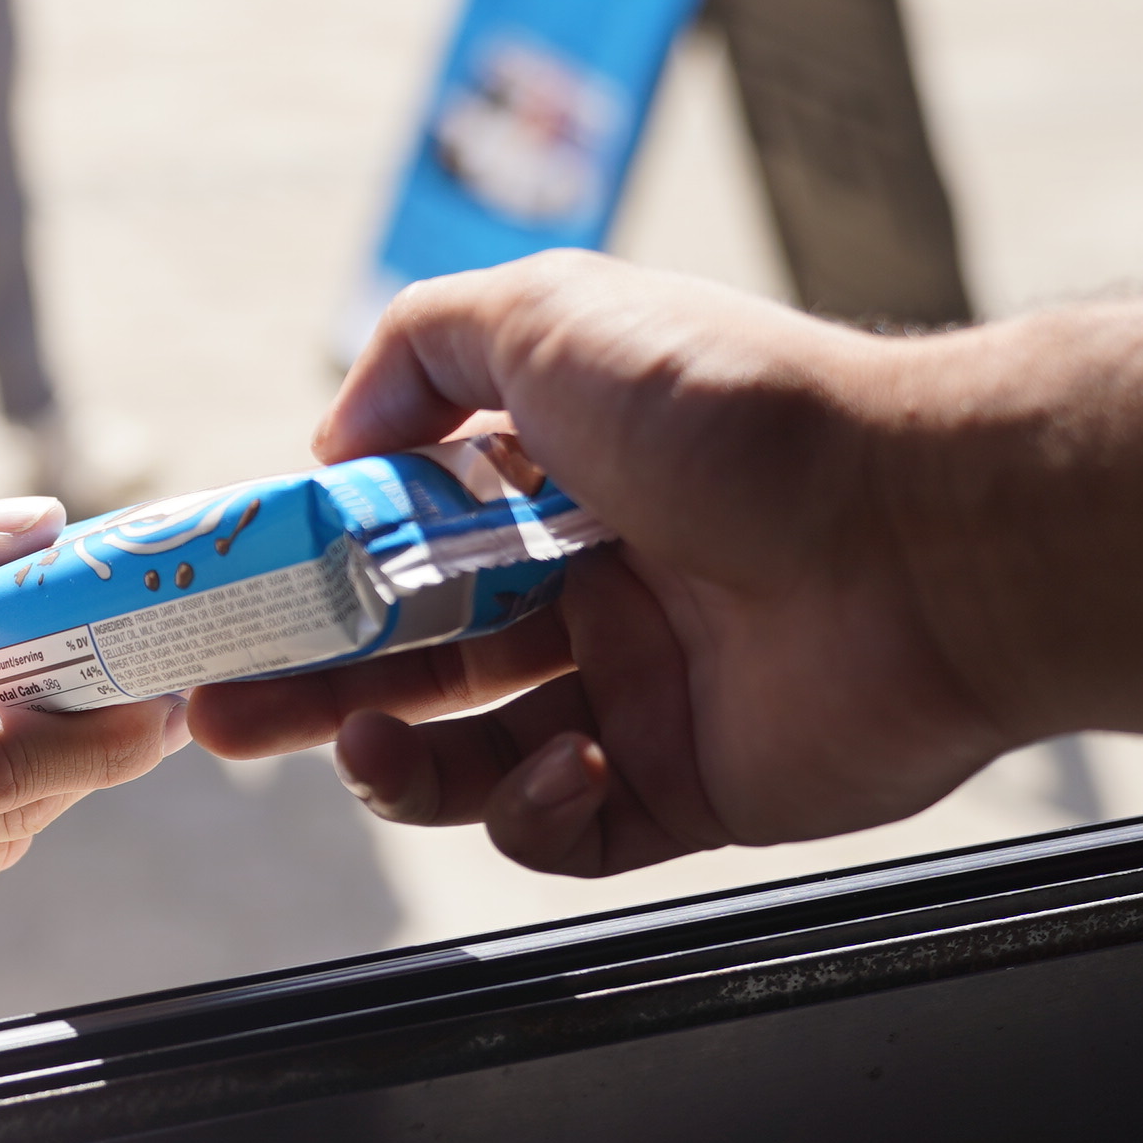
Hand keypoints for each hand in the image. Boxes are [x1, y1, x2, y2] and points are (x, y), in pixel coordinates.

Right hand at [187, 254, 1010, 876]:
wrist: (917, 534)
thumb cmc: (735, 411)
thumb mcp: (551, 310)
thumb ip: (420, 348)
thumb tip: (334, 437)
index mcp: (558, 480)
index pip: (400, 542)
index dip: (311, 576)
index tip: (232, 603)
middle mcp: (596, 583)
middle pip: (414, 660)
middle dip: (309, 691)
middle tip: (225, 719)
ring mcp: (641, 691)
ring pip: (471, 758)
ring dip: (395, 765)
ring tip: (362, 750)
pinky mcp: (691, 789)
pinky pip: (568, 833)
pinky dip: (532, 812)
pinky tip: (555, 763)